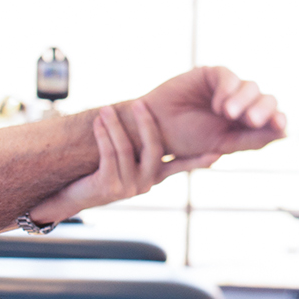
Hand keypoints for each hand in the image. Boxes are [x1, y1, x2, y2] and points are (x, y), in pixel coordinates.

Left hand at [29, 101, 218, 223]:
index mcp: (155, 177)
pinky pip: (108, 154)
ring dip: (115, 125)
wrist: (79, 196)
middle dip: (146, 123)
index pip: (182, 166)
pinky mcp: (108, 186)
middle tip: (140, 102)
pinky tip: (98, 122)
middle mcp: (145, 183)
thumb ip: (146, 148)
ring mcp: (127, 187)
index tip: (218, 152)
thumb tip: (158, 121)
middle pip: (154, 149)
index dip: (199, 160)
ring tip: (107, 108)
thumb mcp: (131, 162)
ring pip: (126, 149)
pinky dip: (103, 135)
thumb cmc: (105, 173)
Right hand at [138, 66, 286, 157]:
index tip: (279, 125)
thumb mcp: (223, 144)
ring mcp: (228, 88)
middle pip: (267, 100)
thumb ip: (253, 139)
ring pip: (251, 87)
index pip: (273, 118)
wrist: (156, 129)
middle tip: (251, 120)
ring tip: (228, 114)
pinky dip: (228, 90)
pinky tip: (218, 105)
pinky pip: (230, 77)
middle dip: (264, 110)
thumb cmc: (188, 140)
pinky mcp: (212, 74)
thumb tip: (285, 133)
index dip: (279, 119)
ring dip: (244, 101)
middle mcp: (242, 104)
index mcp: (248, 124)